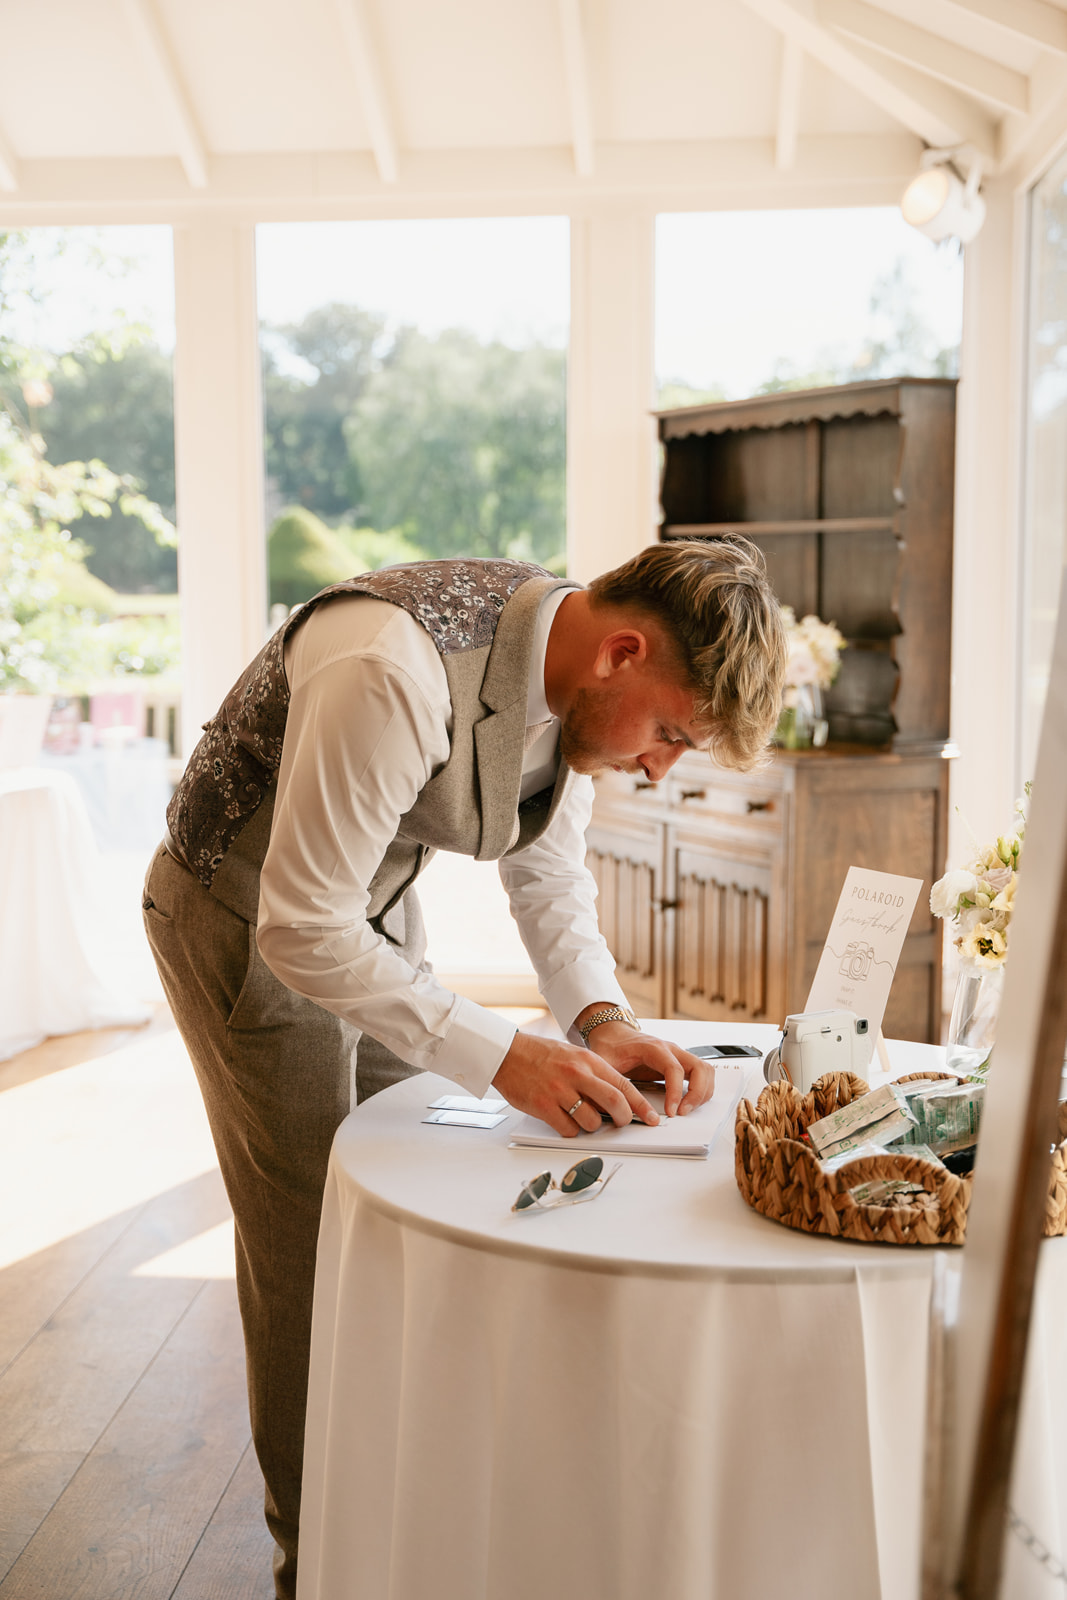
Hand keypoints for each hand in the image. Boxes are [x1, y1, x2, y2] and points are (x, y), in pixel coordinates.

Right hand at [492, 1031, 660, 1137]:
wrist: (507, 1053)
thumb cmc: (540, 1054)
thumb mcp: (573, 1055)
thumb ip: (593, 1074)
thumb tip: (616, 1097)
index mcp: (588, 1060)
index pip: (623, 1086)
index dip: (641, 1105)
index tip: (651, 1118)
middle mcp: (576, 1074)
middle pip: (615, 1103)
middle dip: (624, 1119)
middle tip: (623, 1124)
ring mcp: (560, 1091)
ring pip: (592, 1122)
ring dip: (592, 1127)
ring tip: (583, 1119)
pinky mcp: (544, 1106)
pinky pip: (568, 1129)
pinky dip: (571, 1131)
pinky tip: (564, 1121)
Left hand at [583, 1022, 714, 1117]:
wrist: (612, 1034)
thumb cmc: (611, 1046)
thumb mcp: (605, 1063)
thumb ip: (609, 1082)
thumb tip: (614, 1105)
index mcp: (653, 1048)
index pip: (674, 1068)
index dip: (676, 1092)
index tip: (671, 1111)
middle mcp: (670, 1049)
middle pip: (699, 1068)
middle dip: (697, 1094)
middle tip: (682, 1113)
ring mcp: (677, 1055)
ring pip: (705, 1070)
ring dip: (702, 1092)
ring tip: (687, 1110)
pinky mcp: (679, 1063)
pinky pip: (701, 1074)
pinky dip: (702, 1089)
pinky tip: (689, 1102)